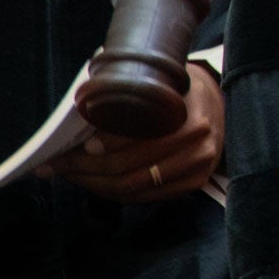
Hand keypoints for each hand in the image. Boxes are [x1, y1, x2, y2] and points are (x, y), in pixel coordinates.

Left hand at [43, 63, 223, 201]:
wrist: (219, 101)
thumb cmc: (179, 90)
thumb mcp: (160, 83)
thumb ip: (129, 97)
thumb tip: (78, 119)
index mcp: (188, 114)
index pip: (135, 139)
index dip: (101, 145)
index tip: (73, 146)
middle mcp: (197, 143)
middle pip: (129, 168)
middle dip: (86, 168)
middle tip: (59, 164)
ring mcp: (199, 165)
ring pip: (133, 186)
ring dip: (94, 183)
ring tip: (72, 173)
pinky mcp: (195, 182)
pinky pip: (146, 196)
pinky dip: (115, 192)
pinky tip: (97, 181)